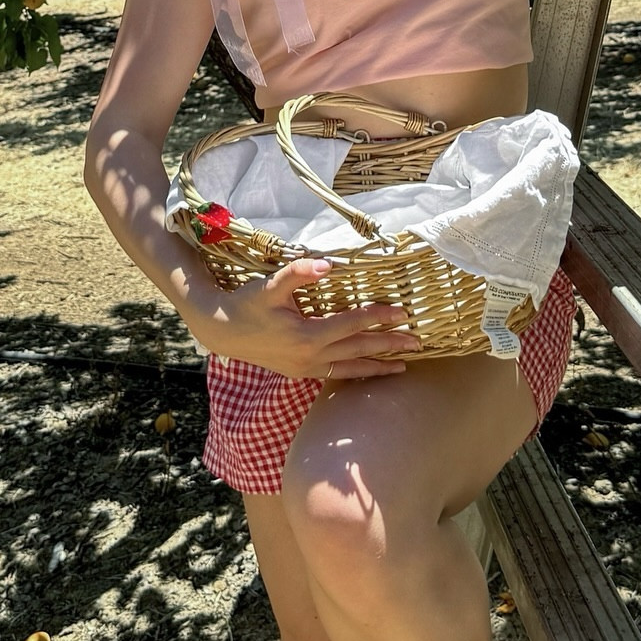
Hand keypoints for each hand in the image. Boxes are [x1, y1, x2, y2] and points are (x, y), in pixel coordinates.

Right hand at [186, 257, 422, 380]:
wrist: (222, 331)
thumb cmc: (246, 303)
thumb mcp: (269, 286)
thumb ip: (298, 273)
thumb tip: (327, 264)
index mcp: (307, 335)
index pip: (352, 325)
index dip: (378, 317)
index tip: (402, 312)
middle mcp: (310, 356)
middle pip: (358, 350)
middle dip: (389, 345)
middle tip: (417, 342)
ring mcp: (306, 368)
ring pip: (350, 368)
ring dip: (378, 366)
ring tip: (404, 366)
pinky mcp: (301, 373)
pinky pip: (336, 375)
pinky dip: (357, 374)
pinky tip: (369, 372)